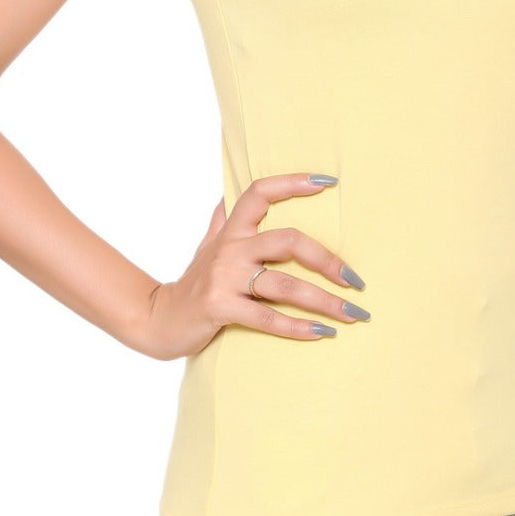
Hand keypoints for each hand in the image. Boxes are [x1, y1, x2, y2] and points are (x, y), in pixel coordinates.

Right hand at [131, 174, 369, 360]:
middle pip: (287, 240)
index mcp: (231, 230)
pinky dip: (298, 327)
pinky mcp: (220, 308)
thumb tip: (230, 193)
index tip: (330, 182)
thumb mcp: (206, 245)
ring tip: (352, 314)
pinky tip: (322, 333)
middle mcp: (230, 249)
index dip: (293, 183)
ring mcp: (224, 278)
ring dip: (324, 301)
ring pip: (285, 285)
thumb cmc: (193, 282)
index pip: (260, 192)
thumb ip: (222, 219)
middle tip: (356, 280)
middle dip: (327, 260)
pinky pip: (267, 317)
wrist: (158, 319)